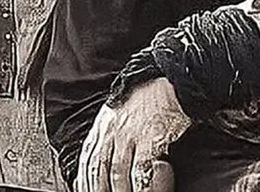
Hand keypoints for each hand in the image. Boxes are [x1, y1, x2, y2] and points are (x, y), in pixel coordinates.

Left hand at [75, 78, 191, 191]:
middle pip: (98, 170)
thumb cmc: (150, 97)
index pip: (87, 160)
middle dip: (99, 190)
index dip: (85, 181)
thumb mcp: (121, 112)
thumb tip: (102, 159)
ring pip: (117, 173)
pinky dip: (141, 187)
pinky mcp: (150, 137)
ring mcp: (130, 134)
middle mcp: (112, 130)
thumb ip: (110, 134)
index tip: (87, 191)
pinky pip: (141, 170)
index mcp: (103, 125)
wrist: (174, 79)